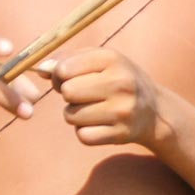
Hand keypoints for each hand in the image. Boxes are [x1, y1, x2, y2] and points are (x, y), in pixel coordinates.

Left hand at [44, 48, 169, 148]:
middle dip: (67, 94)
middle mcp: (120, 83)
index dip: (58, 75)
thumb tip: (40, 69)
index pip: (64, 69)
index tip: (66, 77)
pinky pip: (83, 136)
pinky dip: (84, 132)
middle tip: (80, 94)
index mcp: (112, 59)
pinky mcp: (121, 134)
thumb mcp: (99, 59)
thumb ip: (67, 58)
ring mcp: (122, 110)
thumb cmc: (117, 79)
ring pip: (71, 116)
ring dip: (74, 114)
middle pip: (67, 92)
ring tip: (92, 108)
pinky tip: (98, 123)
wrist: (154, 110)